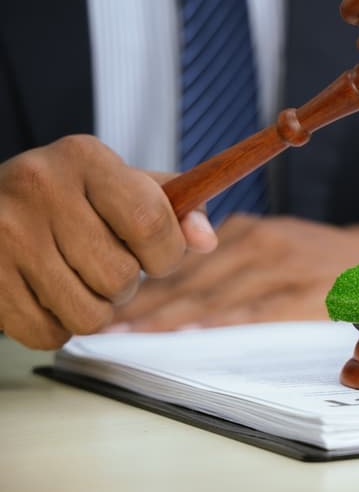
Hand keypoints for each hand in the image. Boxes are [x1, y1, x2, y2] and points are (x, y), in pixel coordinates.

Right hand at [0, 136, 216, 349]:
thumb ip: (174, 208)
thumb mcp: (121, 185)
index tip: (161, 256)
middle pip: (120, 275)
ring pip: (87, 313)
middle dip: (128, 284)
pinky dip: (57, 327)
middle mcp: (41, 188)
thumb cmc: (69, 199)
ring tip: (78, 280)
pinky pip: (46, 334)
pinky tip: (47, 295)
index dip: (168, 253)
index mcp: (85, 158)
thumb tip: (206, 240)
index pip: (150, 220)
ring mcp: (7, 233)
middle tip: (107, 266)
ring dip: (95, 309)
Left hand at [110, 214, 358, 330]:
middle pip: (191, 276)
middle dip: (145, 302)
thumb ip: (231, 254)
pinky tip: (191, 332)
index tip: (113, 302)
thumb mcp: (276, 238)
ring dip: (169, 316)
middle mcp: (260, 242)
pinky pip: (253, 310)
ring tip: (133, 334)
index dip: (144, 280)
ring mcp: (281, 267)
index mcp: (248, 230)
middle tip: (108, 324)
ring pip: (214, 293)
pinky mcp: (302, 293)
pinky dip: (219, 322)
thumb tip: (175, 281)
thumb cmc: (323, 256)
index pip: (184, 256)